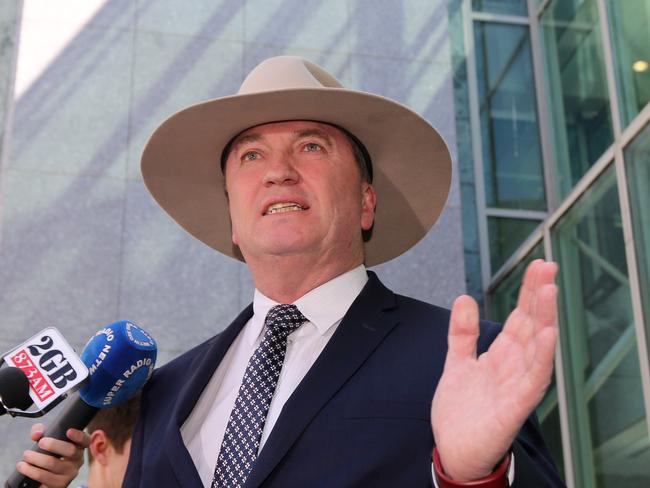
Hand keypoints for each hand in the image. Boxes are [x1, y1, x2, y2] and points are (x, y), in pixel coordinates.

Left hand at [16, 423, 89, 487]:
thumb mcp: (47, 439)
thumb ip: (41, 431)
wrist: (44, 475)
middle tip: (40, 442)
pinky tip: (24, 467)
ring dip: (36, 458)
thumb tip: (37, 434)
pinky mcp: (59, 485)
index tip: (68, 431)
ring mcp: (69, 475)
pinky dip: (31, 471)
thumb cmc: (48, 453)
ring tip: (26, 455)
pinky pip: (44, 478)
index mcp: (78, 447)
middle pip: (71, 450)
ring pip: (54, 464)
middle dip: (53, 445)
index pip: (85, 440)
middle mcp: (77, 461)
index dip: (78, 436)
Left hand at [430, 259, 557, 481]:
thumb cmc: (462, 410)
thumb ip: (462, 333)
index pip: (521, 317)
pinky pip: (533, 379)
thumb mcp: (457, 362)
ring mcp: (518, 385)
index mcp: (503, 355)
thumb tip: (464, 297)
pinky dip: (542, 357)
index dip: (528, 292)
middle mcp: (515, 366)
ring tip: (549, 290)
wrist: (455, 449)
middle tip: (547, 266)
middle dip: (539, 296)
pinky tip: (548, 335)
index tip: (537, 264)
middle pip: (532, 325)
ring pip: (537, 346)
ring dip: (544, 318)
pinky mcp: (515, 407)